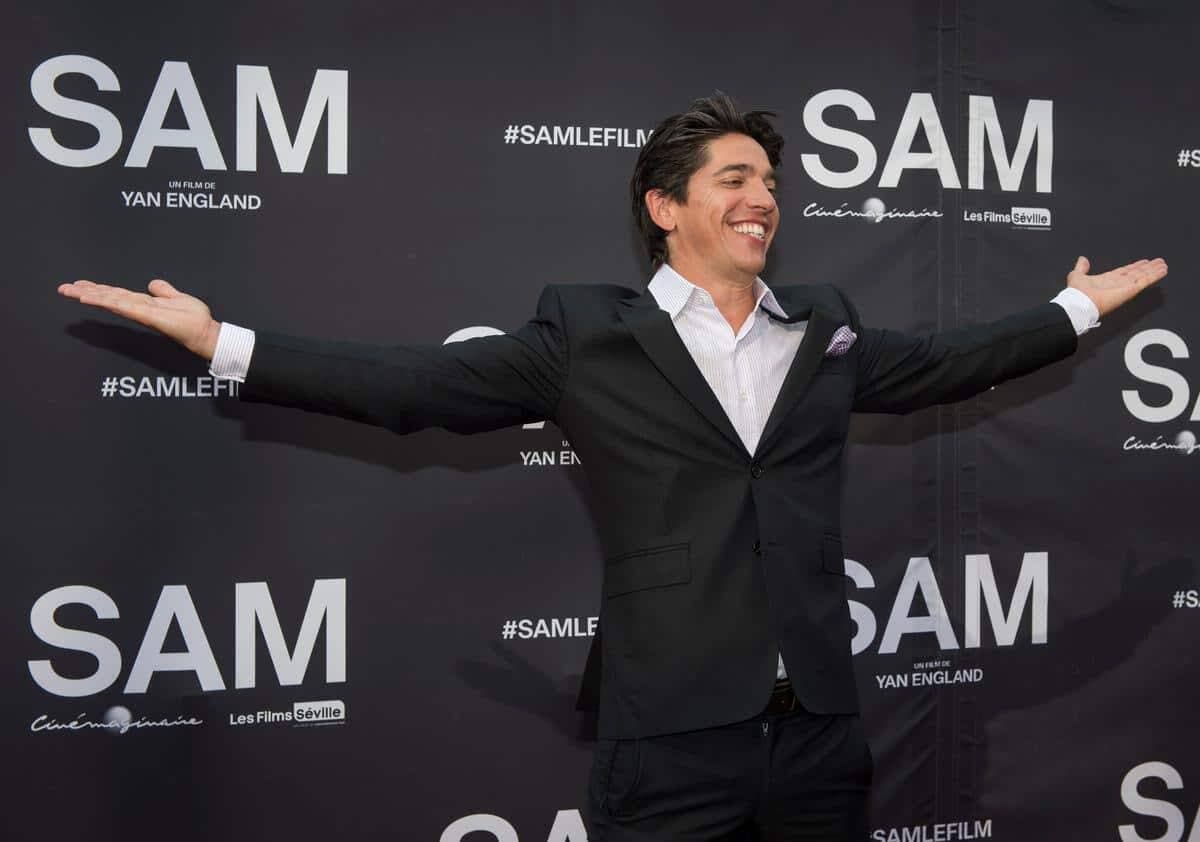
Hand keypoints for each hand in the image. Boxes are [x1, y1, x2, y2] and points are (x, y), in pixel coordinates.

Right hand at [58, 279, 220, 359]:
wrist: (205, 332)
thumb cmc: (193, 319)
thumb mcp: (177, 298)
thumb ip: (164, 291)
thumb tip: (152, 283)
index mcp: (144, 303)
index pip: (116, 294)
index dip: (98, 289)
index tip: (79, 285)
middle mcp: (139, 308)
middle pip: (109, 297)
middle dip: (86, 292)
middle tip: (63, 288)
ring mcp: (142, 312)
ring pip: (112, 300)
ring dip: (90, 295)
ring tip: (70, 291)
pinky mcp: (147, 316)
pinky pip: (124, 306)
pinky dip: (107, 301)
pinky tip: (92, 298)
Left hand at [1067, 256, 1167, 317]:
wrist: (1079, 304)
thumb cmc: (1076, 294)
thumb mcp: (1077, 276)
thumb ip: (1081, 267)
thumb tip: (1082, 259)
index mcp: (1106, 280)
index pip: (1124, 272)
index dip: (1134, 267)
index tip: (1143, 262)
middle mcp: (1117, 284)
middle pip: (1136, 273)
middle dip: (1147, 268)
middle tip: (1158, 263)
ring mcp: (1125, 287)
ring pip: (1143, 276)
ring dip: (1154, 271)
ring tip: (1163, 265)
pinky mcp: (1130, 290)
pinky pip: (1145, 281)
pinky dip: (1154, 276)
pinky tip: (1162, 271)